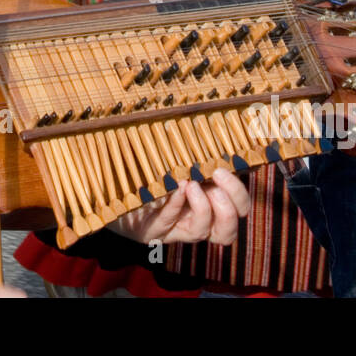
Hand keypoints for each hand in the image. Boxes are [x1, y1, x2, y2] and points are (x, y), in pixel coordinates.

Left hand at [106, 168, 250, 244]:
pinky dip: (174, 204)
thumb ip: (196, 154)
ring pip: (200, 231)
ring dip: (202, 207)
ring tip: (192, 184)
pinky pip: (166, 221)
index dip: (238, 193)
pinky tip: (176, 188)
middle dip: (229, 206)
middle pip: (227, 230)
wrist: (117, 195)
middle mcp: (197, 223)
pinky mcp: (151, 231)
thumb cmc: (153, 173)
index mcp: (210, 205)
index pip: (239, 209)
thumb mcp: (179, 162)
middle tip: (217, 177)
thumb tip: (213, 124)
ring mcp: (174, 229)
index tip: (227, 168)